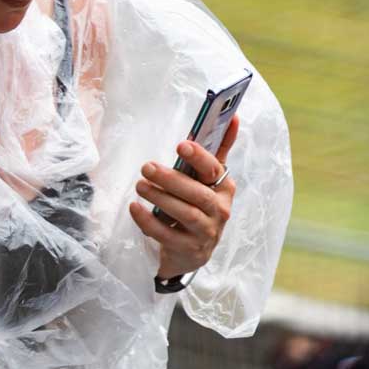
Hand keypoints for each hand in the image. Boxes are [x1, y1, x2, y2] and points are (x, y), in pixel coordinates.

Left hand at [129, 115, 239, 279]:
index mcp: (223, 188)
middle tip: (146, 167)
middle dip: (171, 179)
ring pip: (186, 214)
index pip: (214, 170)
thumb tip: (234, 118)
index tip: (181, 145)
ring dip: (160, 198)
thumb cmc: (197, 206)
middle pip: (198, 194)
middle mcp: (220, 211)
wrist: (190, 251)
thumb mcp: (206, 181)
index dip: (200, 157)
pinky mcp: (189, 250)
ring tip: (140, 185)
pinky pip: (168, 235)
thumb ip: (215, 151)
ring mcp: (206, 233)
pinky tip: (134, 208)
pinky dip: (149, 221)